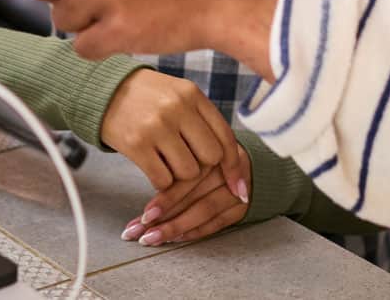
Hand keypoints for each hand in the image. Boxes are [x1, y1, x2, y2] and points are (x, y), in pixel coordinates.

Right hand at [102, 69, 249, 195]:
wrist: (103, 90)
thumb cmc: (147, 97)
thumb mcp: (178, 95)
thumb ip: (202, 120)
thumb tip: (230, 160)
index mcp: (192, 94)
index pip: (225, 136)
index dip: (233, 165)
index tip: (237, 186)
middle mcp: (177, 108)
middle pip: (210, 158)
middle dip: (202, 167)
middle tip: (186, 163)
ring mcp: (157, 126)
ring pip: (188, 172)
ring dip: (179, 176)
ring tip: (165, 161)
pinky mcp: (136, 144)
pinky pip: (162, 180)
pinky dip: (160, 182)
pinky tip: (152, 167)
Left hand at [122, 154, 250, 246]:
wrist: (251, 164)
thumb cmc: (211, 157)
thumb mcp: (194, 150)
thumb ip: (174, 164)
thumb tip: (144, 187)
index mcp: (211, 151)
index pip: (186, 178)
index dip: (165, 198)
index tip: (144, 214)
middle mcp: (225, 170)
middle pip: (193, 196)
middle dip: (163, 217)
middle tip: (139, 231)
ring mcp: (236, 190)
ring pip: (204, 211)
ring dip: (176, 227)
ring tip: (152, 238)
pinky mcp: (241, 208)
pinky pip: (216, 223)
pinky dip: (195, 231)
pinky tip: (175, 238)